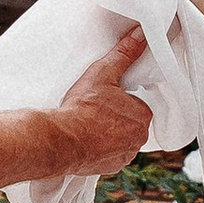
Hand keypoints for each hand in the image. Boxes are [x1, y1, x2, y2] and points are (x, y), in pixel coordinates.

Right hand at [48, 33, 147, 180]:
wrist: (61, 140)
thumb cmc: (82, 107)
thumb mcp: (103, 73)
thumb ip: (124, 54)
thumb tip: (140, 34)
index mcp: (143, 115)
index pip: (138, 104)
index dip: (122, 100)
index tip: (106, 98)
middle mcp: (139, 139)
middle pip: (131, 123)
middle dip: (117, 117)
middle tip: (96, 109)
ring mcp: (125, 155)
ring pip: (122, 139)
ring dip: (110, 133)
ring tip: (89, 124)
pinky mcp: (111, 168)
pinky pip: (111, 155)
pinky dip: (102, 149)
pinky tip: (87, 139)